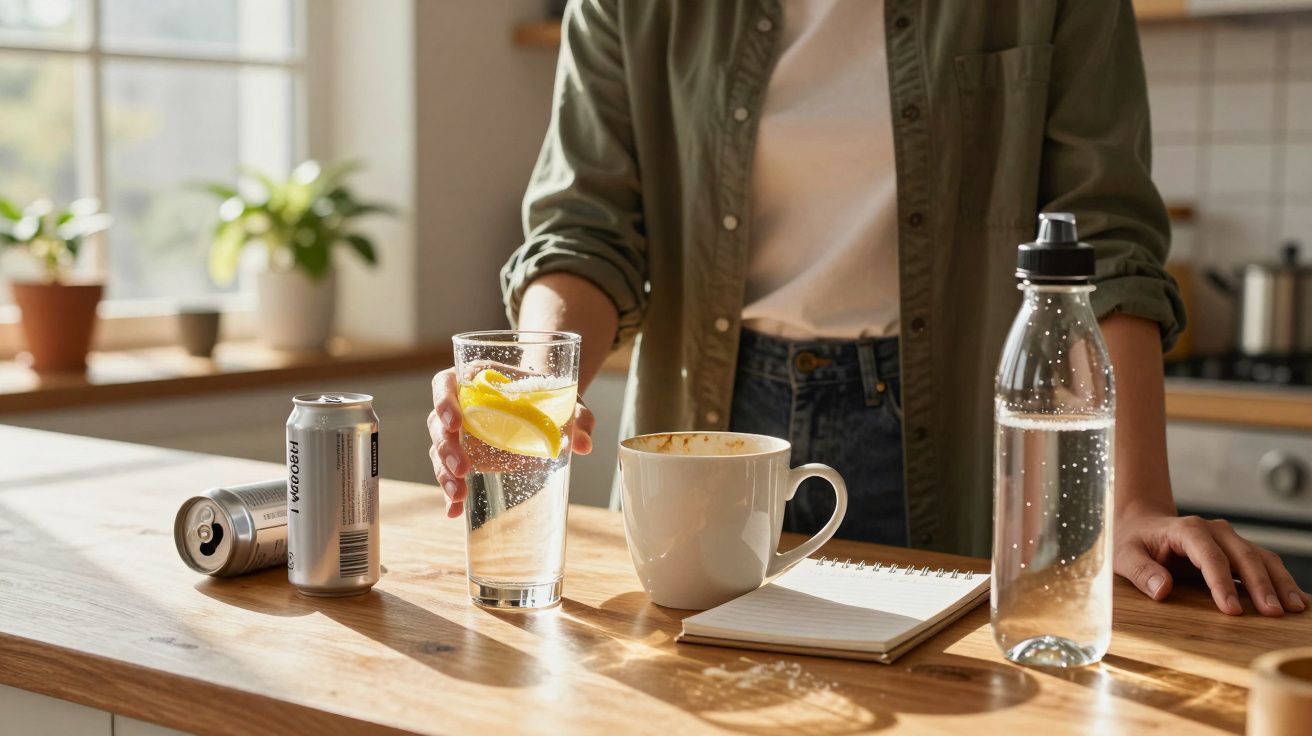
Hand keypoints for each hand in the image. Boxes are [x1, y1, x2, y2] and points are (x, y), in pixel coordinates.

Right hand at [427, 367, 595, 518]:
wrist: (547, 405)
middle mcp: (460, 404)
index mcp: (475, 379)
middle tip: (463, 468)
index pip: (444, 385)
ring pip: (438, 451)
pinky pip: (449, 472)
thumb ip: (577, 416)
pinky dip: (449, 492)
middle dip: (446, 448)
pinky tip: (453, 510)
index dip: (443, 402)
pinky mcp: (464, 455)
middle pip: (438, 424)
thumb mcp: (566, 399)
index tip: (454, 422)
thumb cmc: (549, 395)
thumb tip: (585, 444)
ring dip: (444, 473)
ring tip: (458, 494)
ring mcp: (459, 432)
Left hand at [1115, 508, 1308, 615]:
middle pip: (1243, 556)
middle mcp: (1214, 530)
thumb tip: (1163, 591)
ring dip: (1280, 582)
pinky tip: (1298, 600)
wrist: (1141, 524)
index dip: (1222, 583)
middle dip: (1261, 585)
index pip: (1209, 557)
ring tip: (1295, 609)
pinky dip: (1281, 580)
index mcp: (1186, 530)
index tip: (1233, 610)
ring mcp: (1229, 539)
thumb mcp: (1124, 555)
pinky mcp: (1237, 550)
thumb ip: (1142, 571)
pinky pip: (1263, 563)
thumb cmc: (1132, 542)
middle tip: (1274, 614)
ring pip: (1261, 558)